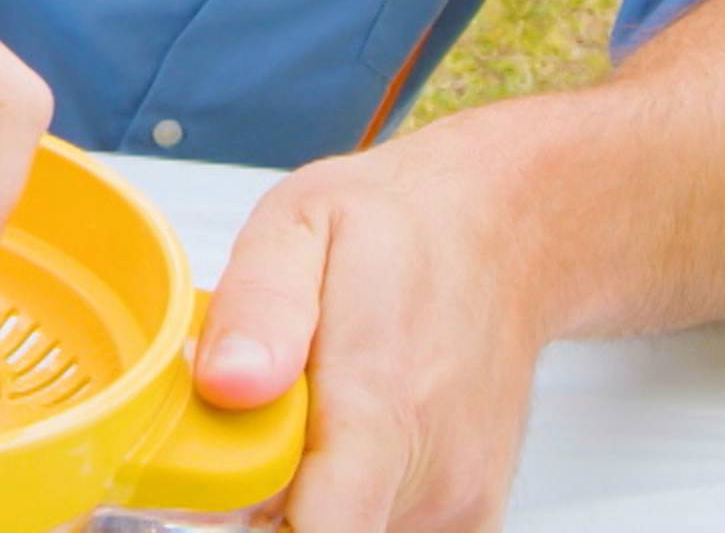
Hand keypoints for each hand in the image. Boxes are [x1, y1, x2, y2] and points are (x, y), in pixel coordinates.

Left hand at [190, 126, 548, 531]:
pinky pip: (377, 529)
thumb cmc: (402, 227)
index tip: (222, 466)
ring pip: (339, 532)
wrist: (503, 234)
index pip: (317, 532)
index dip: (246, 513)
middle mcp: (430, 472)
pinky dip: (350, 502)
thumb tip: (227, 383)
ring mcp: (456, 505)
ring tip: (315, 419)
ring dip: (306, 495)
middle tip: (262, 419)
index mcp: (380, 403)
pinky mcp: (469, 519)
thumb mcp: (302, 222)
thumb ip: (259, 304)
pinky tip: (350, 445)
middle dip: (263, 496)